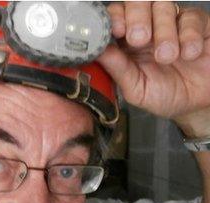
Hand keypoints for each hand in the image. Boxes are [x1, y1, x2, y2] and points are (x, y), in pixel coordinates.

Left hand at [98, 2, 209, 128]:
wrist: (196, 102)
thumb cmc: (164, 95)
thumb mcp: (136, 89)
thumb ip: (118, 70)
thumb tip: (97, 52)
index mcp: (126, 44)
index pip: (115, 19)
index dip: (114, 19)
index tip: (117, 30)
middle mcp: (147, 29)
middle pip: (136, 3)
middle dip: (136, 18)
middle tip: (140, 39)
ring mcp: (171, 24)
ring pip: (162, 6)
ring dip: (164, 32)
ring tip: (167, 57)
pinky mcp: (196, 24)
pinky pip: (191, 17)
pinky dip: (189, 36)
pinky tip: (189, 54)